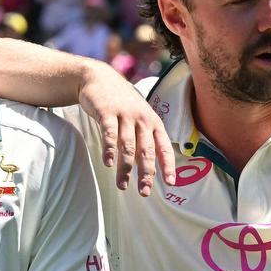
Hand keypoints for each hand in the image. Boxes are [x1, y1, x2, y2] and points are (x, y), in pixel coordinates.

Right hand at [79, 62, 175, 195]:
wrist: (99, 78)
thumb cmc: (122, 104)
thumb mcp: (140, 118)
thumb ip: (145, 140)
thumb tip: (152, 169)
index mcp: (154, 123)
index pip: (164, 147)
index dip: (168, 165)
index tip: (170, 183)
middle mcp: (143, 119)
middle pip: (147, 151)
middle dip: (147, 173)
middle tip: (144, 192)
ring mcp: (126, 115)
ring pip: (128, 146)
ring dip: (125, 168)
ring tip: (122, 185)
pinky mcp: (107, 112)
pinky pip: (110, 134)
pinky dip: (110, 149)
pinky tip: (108, 164)